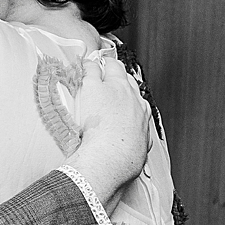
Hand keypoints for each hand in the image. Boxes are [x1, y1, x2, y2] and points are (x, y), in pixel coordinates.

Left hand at [67, 61, 150, 202]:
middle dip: (119, 75)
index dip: (127, 95)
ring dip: (105, 66)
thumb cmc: (122, 161)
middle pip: (128, 79)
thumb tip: (135, 150)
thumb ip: (135, 145)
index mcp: (142, 115)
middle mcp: (132, 99)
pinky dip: (87, 64)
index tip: (121, 97)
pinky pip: (92, 68)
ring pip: (113, 68)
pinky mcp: (95, 86)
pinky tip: (82, 63)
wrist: (110, 159)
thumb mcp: (136, 153)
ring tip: (96, 64)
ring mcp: (115, 90)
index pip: (136, 97)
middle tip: (110, 75)